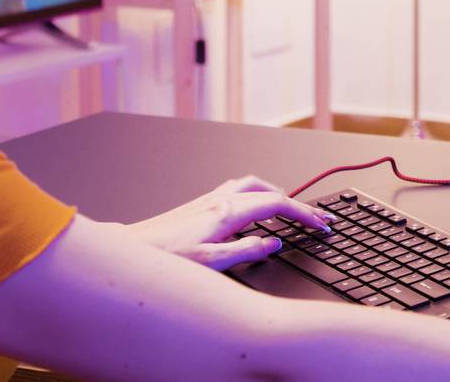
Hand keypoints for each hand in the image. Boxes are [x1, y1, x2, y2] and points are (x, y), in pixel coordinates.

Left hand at [123, 175, 333, 270]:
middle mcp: (219, 200)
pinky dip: (256, 196)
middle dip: (297, 204)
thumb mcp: (209, 263)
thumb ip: (245, 252)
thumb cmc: (162, 260)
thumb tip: (273, 244)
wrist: (128, 251)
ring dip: (276, 194)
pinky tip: (251, 212)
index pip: (278, 205)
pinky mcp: (198, 206)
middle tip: (315, 218)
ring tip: (290, 209)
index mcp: (227, 211)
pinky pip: (238, 190)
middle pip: (270, 191)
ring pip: (253, 186)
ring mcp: (208, 200)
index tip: (322, 224)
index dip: (305, 214)